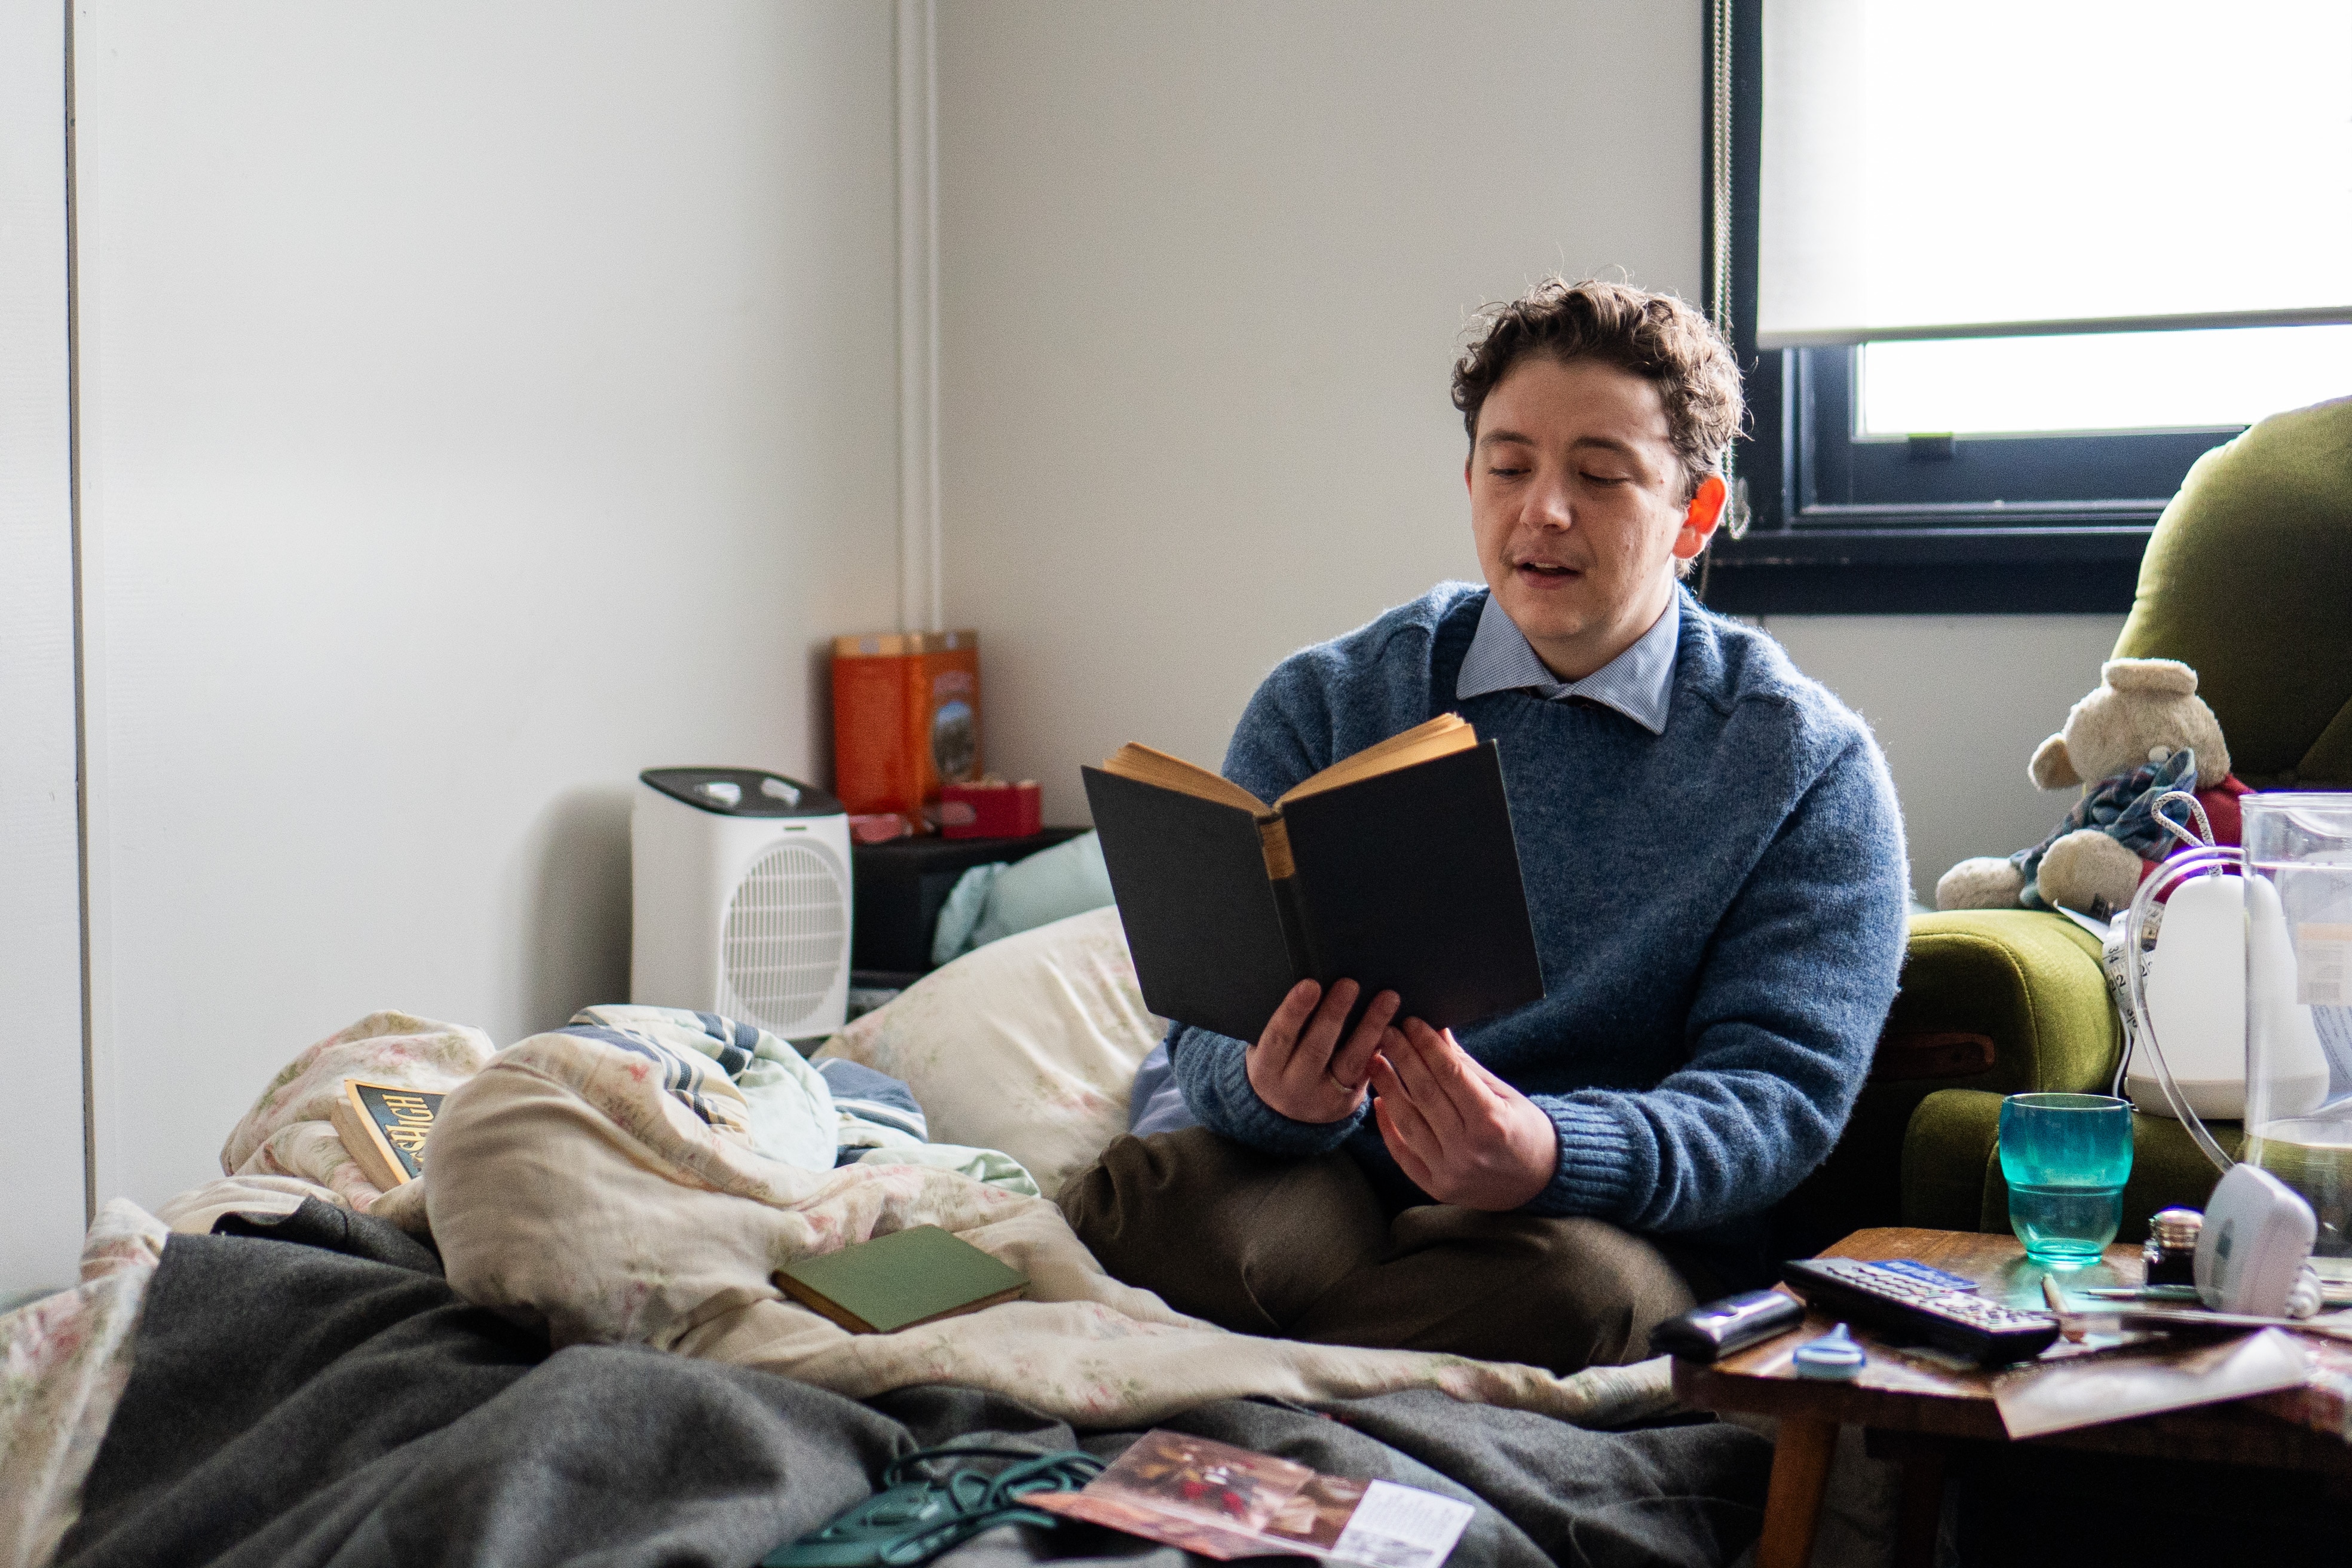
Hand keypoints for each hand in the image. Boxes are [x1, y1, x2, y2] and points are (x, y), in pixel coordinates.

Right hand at [1246, 979, 1400, 1124]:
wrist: (1288, 1111)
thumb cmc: (1279, 1062)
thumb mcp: (1270, 1050)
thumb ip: (1285, 1026)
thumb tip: (1311, 983)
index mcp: (1267, 1069)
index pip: (1279, 1037)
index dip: (1294, 1011)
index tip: (1310, 984)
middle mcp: (1295, 1087)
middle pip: (1316, 1049)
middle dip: (1334, 1015)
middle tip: (1350, 984)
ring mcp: (1325, 1097)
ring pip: (1351, 1061)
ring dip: (1371, 1027)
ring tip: (1388, 998)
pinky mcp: (1350, 1101)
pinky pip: (1369, 1071)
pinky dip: (1382, 1046)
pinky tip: (1396, 1024)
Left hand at [1369, 1018, 1556, 1210]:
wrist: (1538, 1183)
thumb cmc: (1525, 1131)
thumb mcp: (1506, 1095)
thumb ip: (1468, 1068)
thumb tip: (1438, 1033)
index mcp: (1492, 1122)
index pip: (1451, 1074)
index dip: (1427, 1046)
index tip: (1411, 1023)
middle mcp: (1469, 1149)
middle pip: (1425, 1094)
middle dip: (1403, 1059)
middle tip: (1387, 1033)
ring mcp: (1450, 1171)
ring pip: (1407, 1123)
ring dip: (1387, 1088)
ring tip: (1375, 1062)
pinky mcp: (1436, 1187)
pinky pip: (1403, 1154)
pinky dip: (1388, 1127)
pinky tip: (1379, 1102)